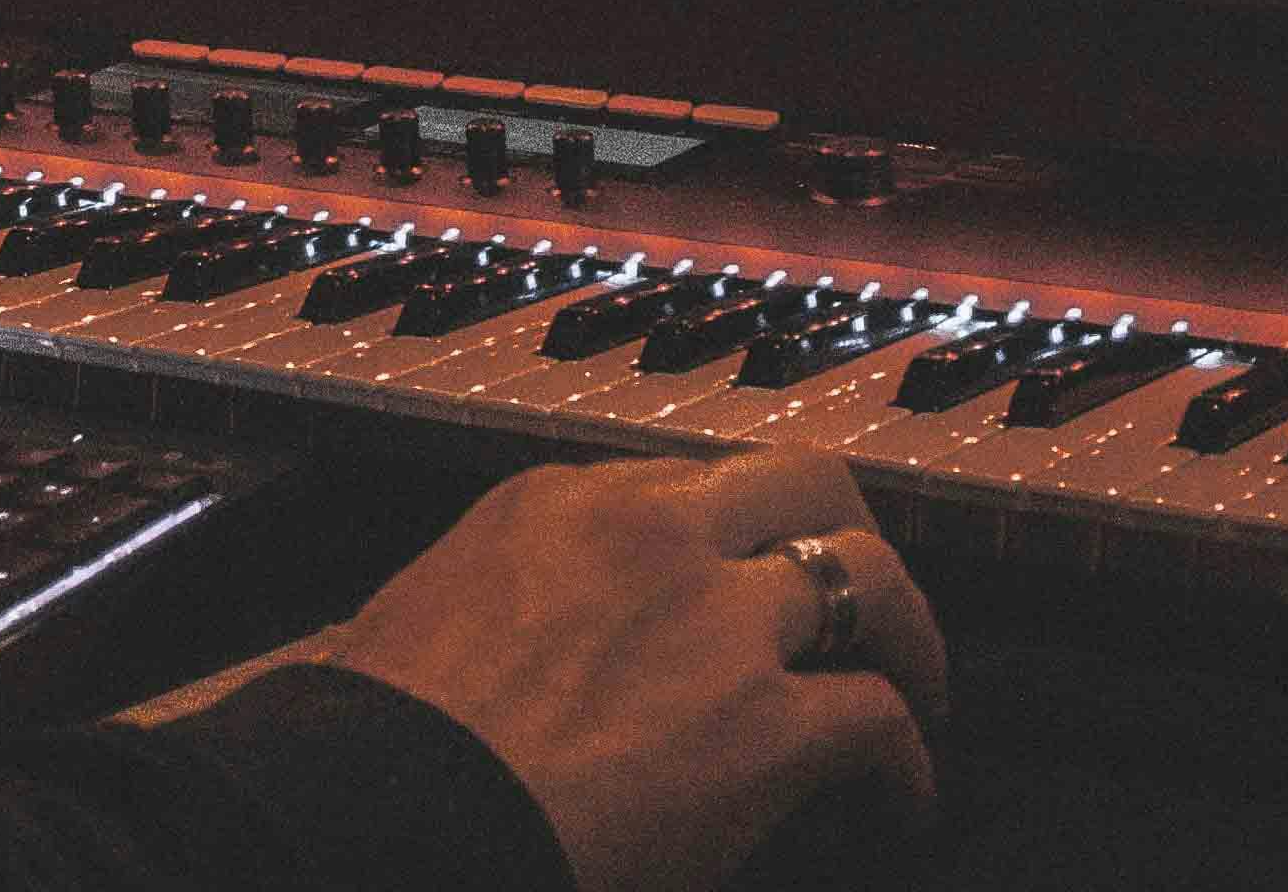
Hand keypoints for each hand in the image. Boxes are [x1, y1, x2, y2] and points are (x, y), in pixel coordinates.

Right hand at [288, 452, 942, 891]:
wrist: (388, 807)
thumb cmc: (373, 741)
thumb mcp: (393, 623)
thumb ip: (451, 605)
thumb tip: (396, 644)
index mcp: (555, 502)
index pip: (683, 483)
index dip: (732, 537)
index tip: (744, 579)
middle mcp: (649, 533)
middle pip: (802, 480)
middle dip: (847, 533)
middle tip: (864, 598)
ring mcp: (716, 622)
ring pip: (867, 578)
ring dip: (905, 634)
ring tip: (914, 688)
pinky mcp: (764, 725)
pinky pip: (879, 719)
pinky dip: (905, 762)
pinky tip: (899, 800)